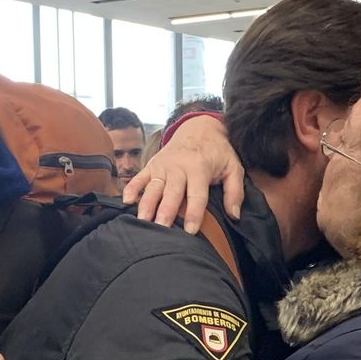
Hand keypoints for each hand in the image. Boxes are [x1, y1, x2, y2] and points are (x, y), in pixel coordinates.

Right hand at [123, 115, 244, 233]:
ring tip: (142, 221)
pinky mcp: (152, 165)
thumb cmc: (218, 151)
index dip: (194, 213)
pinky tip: (126, 202)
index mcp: (199, 168)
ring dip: (146, 204)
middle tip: (160, 229)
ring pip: (153, 188)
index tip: (190, 231)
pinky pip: (139, 178)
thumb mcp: (233, 167)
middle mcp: (178, 167)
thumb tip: (234, 215)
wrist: (199, 127)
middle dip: (165, 211)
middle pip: (171, 193)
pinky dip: (131, 188)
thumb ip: (234, 191)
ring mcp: (163, 166)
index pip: (197, 195)